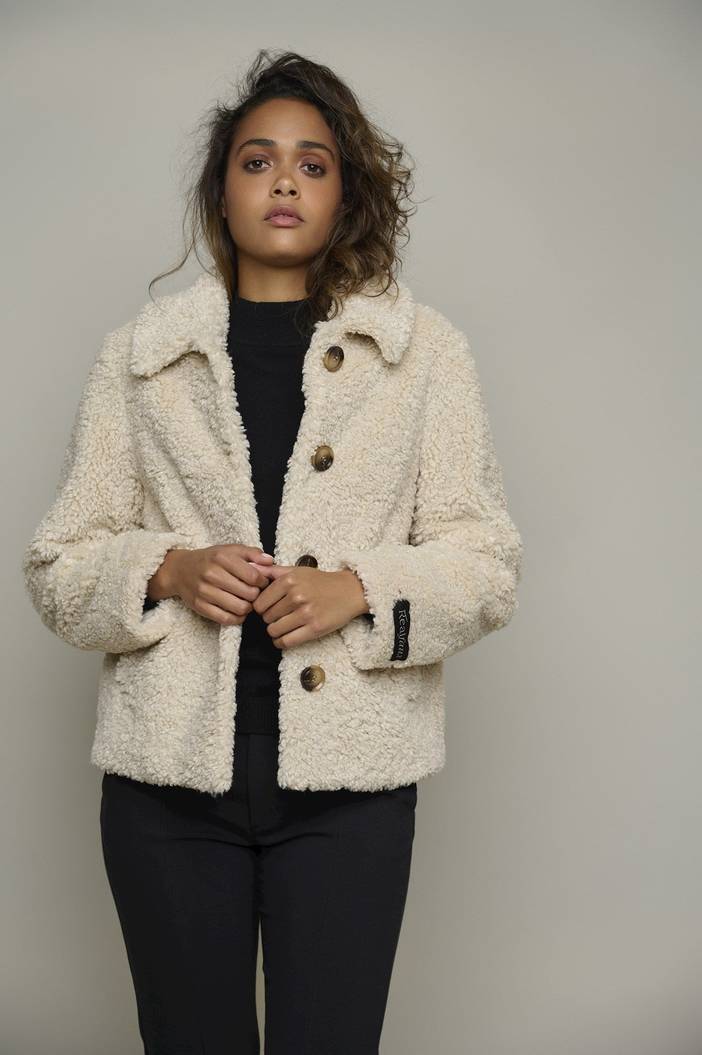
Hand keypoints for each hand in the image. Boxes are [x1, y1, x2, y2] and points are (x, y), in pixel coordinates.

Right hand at [148, 544, 274, 625]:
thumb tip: (270, 561)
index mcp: (222, 558)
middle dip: (256, 595)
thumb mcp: (230, 550)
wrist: (180, 570)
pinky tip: (238, 611)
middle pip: (249, 593)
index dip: (263, 581)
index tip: (261, 582)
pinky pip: (226, 619)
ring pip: (240, 608)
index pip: (253, 576)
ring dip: (248, 607)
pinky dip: (237, 618)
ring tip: (246, 602)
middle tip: (254, 592)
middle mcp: (212, 574)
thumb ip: (252, 553)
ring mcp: (204, 592)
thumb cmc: (210, 559)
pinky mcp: (200, 606)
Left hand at [247, 562, 368, 649]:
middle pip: (266, 618)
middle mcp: (296, 596)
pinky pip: (287, 642)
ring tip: (281, 627)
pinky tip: (284, 638)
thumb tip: (251, 567)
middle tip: (278, 617)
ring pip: (274, 631)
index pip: (260, 603)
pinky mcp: (315, 628)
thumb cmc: (321, 581)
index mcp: (289, 581)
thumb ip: (272, 571)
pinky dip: (281, 642)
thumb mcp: (297, 571)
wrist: (350, 591)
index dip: (261, 608)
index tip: (268, 609)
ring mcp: (306, 613)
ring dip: (274, 632)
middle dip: (269, 619)